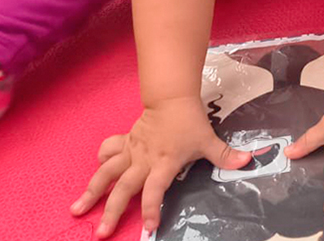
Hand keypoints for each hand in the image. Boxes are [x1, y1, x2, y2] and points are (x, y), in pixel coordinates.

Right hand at [71, 97, 248, 237]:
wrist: (172, 96)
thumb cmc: (190, 121)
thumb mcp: (208, 140)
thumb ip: (225, 155)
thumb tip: (247, 161)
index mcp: (164, 162)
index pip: (155, 189)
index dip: (152, 208)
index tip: (149, 228)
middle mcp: (143, 160)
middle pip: (123, 188)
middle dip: (112, 212)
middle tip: (100, 233)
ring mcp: (131, 151)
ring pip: (106, 173)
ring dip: (91, 192)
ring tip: (76, 210)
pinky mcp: (125, 142)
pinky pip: (108, 152)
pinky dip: (101, 161)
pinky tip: (94, 172)